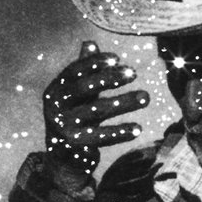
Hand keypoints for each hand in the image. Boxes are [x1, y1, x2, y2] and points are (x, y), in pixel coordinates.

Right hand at [42, 40, 149, 177]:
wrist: (63, 158)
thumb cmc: (74, 117)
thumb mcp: (77, 95)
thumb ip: (83, 71)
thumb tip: (90, 42)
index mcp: (55, 90)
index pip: (75, 71)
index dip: (95, 63)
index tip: (117, 58)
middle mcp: (55, 107)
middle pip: (85, 87)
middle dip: (110, 78)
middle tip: (134, 73)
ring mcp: (64, 127)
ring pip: (98, 111)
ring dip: (125, 102)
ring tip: (146, 97)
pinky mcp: (75, 146)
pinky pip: (102, 137)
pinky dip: (120, 132)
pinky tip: (138, 128)